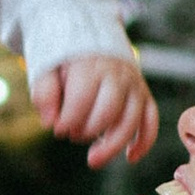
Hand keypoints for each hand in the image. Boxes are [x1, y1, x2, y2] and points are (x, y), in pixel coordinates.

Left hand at [33, 53, 159, 168]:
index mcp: (91, 66)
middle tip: (72, 135)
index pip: (82, 99)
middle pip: (110, 111)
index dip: (68, 121)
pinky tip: (130, 157)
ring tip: (93, 160)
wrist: (92, 35)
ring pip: (133, 120)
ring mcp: (134, 85)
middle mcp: (118, 75)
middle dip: (88, 131)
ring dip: (113, 145)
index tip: (57, 129)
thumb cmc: (66, 60)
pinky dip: (145, 141)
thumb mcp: (47, 69)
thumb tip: (49, 122)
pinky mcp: (144, 95)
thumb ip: (44, 93)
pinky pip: (151, 121)